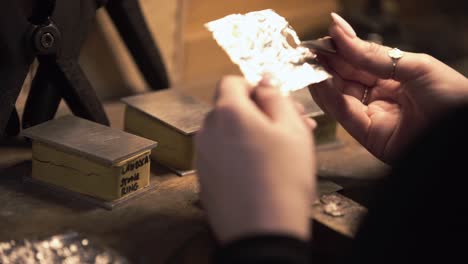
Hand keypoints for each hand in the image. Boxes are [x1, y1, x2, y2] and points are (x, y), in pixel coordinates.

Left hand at [195, 76, 315, 242]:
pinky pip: (222, 154)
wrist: (261, 233)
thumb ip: (275, 96)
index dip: (254, 87)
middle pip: (230, 108)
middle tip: (290, 126)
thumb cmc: (282, 179)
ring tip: (280, 150)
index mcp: (227, 112)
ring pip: (227, 132)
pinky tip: (262, 169)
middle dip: (258, 112)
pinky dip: (239, 154)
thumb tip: (264, 80)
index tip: (273, 102)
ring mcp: (203, 156)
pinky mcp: (204, 178)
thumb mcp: (292, 129)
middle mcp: (207, 131)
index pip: (232, 82)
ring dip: (251, 133)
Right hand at [310, 13, 467, 162]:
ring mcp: (372, 116)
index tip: (322, 38)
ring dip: (322, 80)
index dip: (339, 50)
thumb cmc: (453, 96)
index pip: (358, 61)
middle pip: (345, 78)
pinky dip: (329, 99)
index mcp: (392, 77)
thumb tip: (339, 30)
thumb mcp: (414, 66)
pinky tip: (319, 83)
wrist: (463, 132)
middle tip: (306, 51)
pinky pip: (344, 114)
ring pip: (339, 96)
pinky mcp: (368, 135)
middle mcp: (379, 96)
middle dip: (326, 63)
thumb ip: (372, 54)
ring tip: (308, 64)